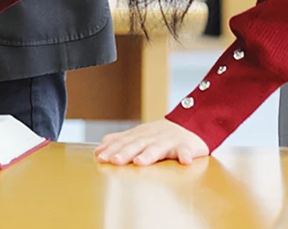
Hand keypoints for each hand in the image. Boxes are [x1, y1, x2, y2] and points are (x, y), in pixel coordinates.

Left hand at [95, 119, 209, 165]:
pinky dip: (185, 156)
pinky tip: (185, 161)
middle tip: (115, 160)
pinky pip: (186, 151)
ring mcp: (169, 141)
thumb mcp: (138, 135)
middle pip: (137, 145)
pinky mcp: (186, 146)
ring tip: (140, 161)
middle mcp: (152, 137)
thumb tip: (98, 149)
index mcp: (140, 136)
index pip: (123, 142)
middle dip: (125, 152)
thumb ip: (120, 141)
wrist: (189, 125)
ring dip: (149, 155)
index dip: (111, 149)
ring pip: (158, 148)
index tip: (100, 157)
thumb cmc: (160, 134)